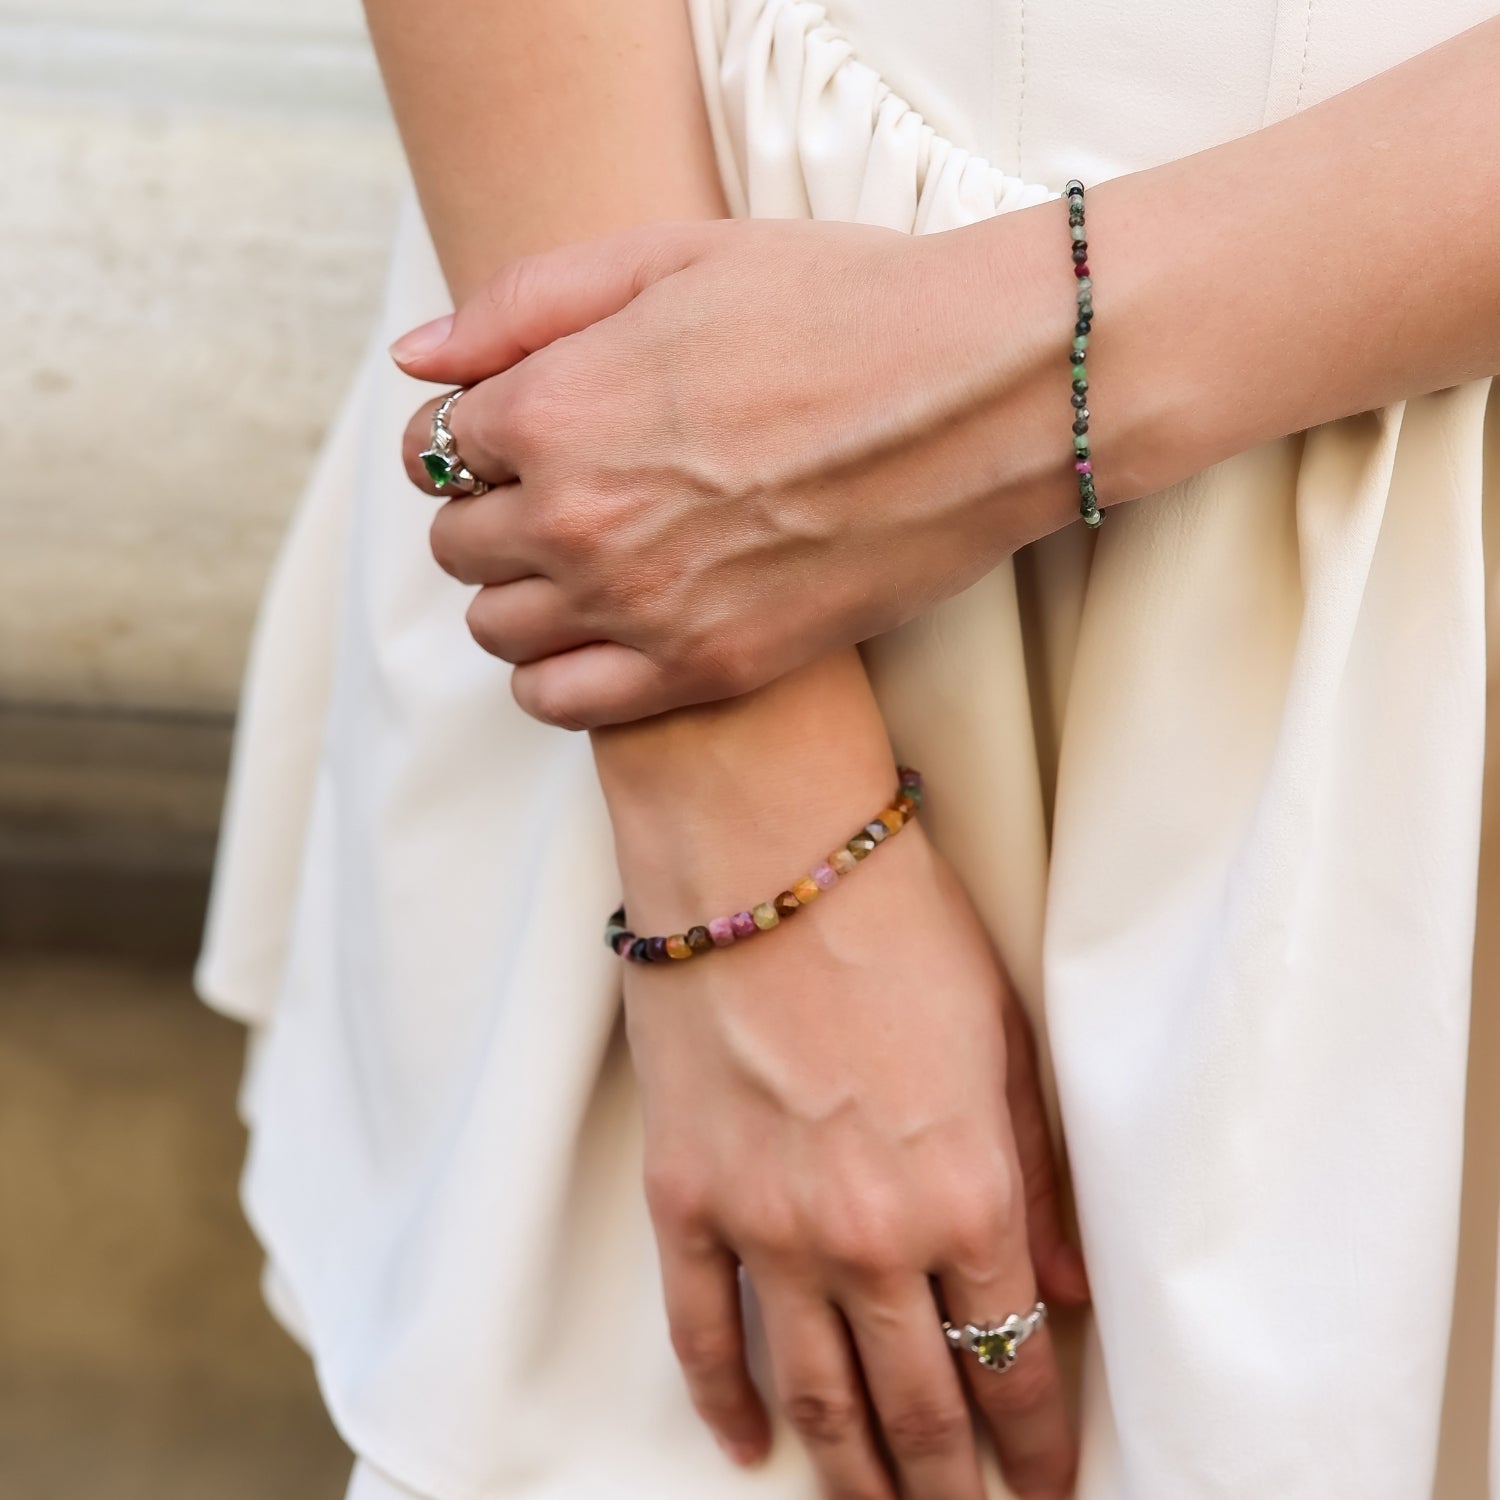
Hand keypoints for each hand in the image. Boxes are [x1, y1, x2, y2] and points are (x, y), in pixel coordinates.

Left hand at [394, 213, 1075, 728]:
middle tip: (554, 491)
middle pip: (455, 545)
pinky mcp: (706, 668)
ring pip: (496, 631)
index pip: (436, 446)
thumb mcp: (669, 257)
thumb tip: (416, 360)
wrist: (981, 396)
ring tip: (579, 562)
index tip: (517, 430)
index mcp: (555, 409)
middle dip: (487, 512)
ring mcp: (640, 607)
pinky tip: (600, 634)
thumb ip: (521, 306)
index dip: (471, 433)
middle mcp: (578, 521)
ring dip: (516, 595)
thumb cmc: (836, 307)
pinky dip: (555, 675)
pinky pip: (562, 703)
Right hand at [622, 817, 1087, 1499]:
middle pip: (919, 1402)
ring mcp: (767, 1225)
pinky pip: (702, 1332)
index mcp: (968, 1193)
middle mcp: (870, 1236)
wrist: (762, 852)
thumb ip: (1040, 1172)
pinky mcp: (687, 1198)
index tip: (1043, 1484)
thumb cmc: (895, 922)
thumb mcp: (1007, 1036)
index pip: (1013, 1358)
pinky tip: (748, 1445)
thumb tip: (1068, 1287)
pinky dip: (724, 1403)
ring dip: (854, 1475)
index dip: (1035, 1439)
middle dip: (951, 1485)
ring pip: (817, 1395)